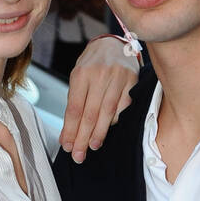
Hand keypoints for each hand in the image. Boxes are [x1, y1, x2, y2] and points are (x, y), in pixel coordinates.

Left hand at [60, 34, 139, 162]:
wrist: (113, 44)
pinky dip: (115, 120)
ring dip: (99, 133)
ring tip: (92, 147)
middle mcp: (100, 75)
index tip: (67, 146)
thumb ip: (73, 104)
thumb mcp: (78, 78)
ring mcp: (118, 78)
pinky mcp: (132, 81)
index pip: (74, 108)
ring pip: (107, 112)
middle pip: (90, 114)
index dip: (70, 130)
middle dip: (82, 137)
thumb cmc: (92, 65)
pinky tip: (108, 130)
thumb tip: (67, 136)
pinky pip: (123, 107)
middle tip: (78, 155)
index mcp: (81, 74)